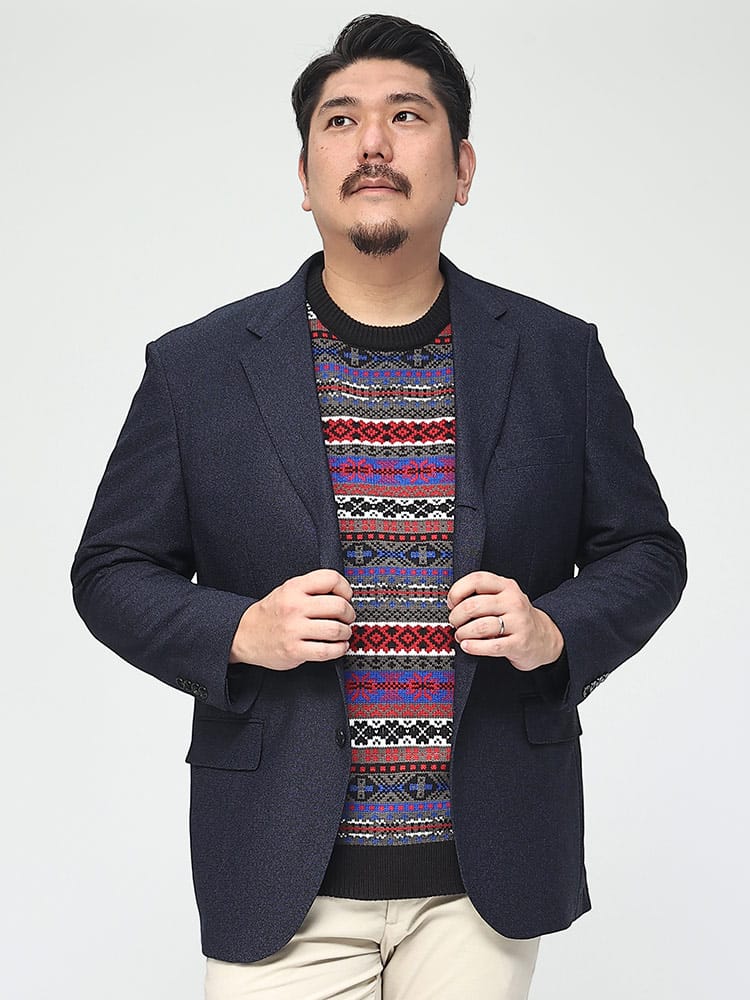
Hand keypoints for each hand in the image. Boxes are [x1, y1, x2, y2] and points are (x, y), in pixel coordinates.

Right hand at [229, 569, 355, 670]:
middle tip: (347, 617)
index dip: (345, 588)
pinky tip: (338, 646)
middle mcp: (294, 607)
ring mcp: (294, 629)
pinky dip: (339, 649)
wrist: (245, 633)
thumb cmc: (272, 612)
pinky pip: (327, 651)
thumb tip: (343, 593)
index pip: (330, 578)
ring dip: (345, 632)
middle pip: (338, 606)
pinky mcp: (294, 650)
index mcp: (294, 588)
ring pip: (335, 630)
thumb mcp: (288, 590)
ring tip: (343, 633)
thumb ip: (312, 588)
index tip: (346, 596)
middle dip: (349, 613)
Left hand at [447, 572, 563, 670]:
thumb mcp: (504, 598)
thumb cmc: (516, 617)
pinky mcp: (519, 643)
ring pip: (480, 626)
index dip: (457, 591)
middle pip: (473, 605)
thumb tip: (452, 601)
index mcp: (506, 586)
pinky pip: (491, 645)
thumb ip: (482, 595)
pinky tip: (467, 646)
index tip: (451, 602)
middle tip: (455, 623)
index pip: (476, 580)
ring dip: (463, 633)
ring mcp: (518, 622)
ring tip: (461, 636)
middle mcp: (513, 601)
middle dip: (457, 616)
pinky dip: (474, 647)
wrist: (544, 638)